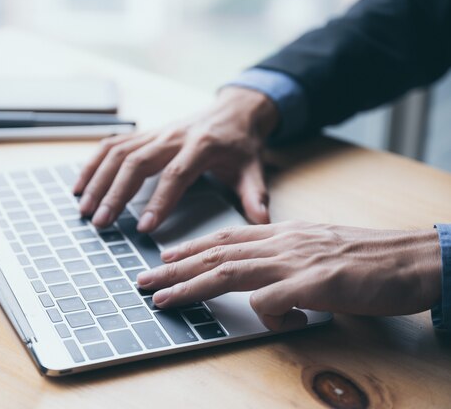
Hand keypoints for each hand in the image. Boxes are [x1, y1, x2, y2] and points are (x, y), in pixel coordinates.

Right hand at [73, 87, 279, 231]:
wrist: (234, 109)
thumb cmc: (242, 143)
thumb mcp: (254, 167)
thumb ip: (255, 194)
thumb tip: (262, 221)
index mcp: (202, 145)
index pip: (175, 175)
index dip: (159, 201)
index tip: (143, 227)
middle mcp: (173, 136)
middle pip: (137, 162)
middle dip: (115, 194)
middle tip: (101, 223)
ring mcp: (155, 132)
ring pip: (118, 153)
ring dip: (98, 180)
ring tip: (84, 208)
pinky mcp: (145, 134)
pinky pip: (112, 145)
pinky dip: (93, 164)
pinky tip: (80, 185)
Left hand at [137, 221, 441, 330]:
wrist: (414, 258)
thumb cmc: (369, 258)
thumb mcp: (318, 252)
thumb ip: (288, 262)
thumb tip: (268, 287)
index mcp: (283, 235)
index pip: (226, 239)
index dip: (192, 249)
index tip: (165, 259)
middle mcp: (283, 243)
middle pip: (216, 254)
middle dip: (175, 269)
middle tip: (143, 282)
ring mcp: (298, 261)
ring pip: (230, 271)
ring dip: (191, 286)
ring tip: (162, 299)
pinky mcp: (317, 282)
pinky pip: (274, 299)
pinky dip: (266, 314)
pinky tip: (278, 322)